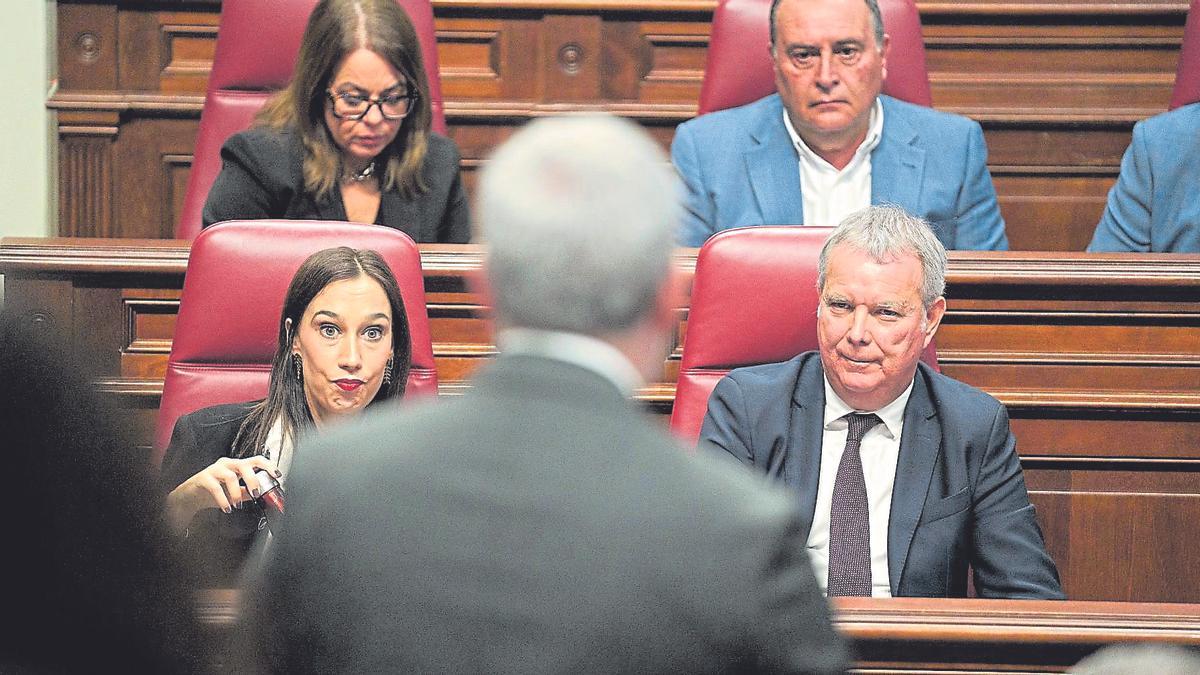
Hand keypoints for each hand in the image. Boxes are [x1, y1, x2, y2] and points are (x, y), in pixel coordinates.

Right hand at [165, 456, 280, 533]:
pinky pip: (215, 487)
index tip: (277, 475)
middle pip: (244, 464)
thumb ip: (248, 492)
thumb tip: (264, 496)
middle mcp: (227, 464)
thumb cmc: (213, 493)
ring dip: (236, 493)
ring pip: (230, 476)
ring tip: (237, 505)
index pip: (256, 460)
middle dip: (253, 480)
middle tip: (256, 493)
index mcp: (237, 466)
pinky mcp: (203, 478)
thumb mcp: (234, 493)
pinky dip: (223, 499)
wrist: (190, 497)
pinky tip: (226, 508)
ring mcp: (214, 469)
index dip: (268, 466)